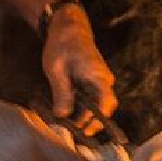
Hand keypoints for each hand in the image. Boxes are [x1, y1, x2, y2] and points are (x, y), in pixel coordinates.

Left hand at [42, 4, 117, 133]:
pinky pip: (89, 99)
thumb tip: (62, 116)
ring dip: (82, 117)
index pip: (105, 104)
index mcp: (99, 76)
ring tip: (64, 126)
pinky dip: (79, 108)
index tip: (80, 131)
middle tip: (70, 134)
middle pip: (102, 109)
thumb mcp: (56, 69)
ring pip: (95, 106)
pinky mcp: (91, 82)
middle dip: (88, 123)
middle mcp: (103, 80)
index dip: (94, 121)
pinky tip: (64, 114)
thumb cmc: (62, 44)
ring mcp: (99, 81)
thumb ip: (61, 93)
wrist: (67, 26)